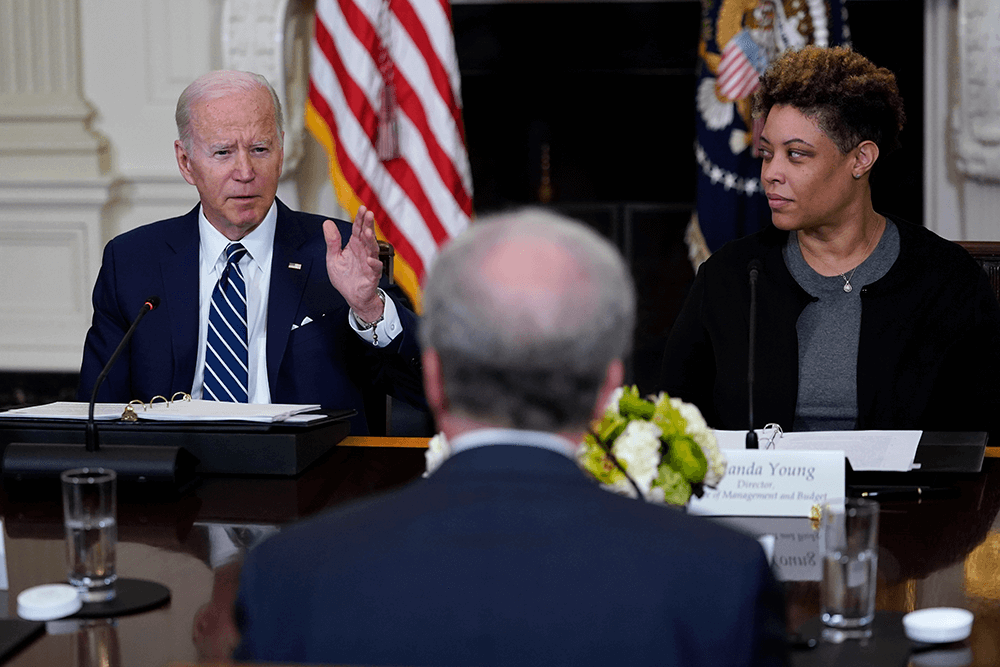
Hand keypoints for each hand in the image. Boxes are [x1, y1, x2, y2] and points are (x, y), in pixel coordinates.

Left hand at [324, 206, 384, 322]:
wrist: (352, 296)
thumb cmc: (344, 278)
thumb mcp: (333, 257)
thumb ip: (332, 241)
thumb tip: (327, 223)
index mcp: (354, 246)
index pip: (358, 229)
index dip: (360, 219)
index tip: (362, 209)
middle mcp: (363, 252)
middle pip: (367, 235)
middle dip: (368, 224)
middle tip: (368, 214)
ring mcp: (369, 263)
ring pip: (372, 249)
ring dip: (371, 240)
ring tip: (368, 232)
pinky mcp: (372, 275)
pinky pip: (375, 268)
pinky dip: (373, 263)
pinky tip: (370, 259)